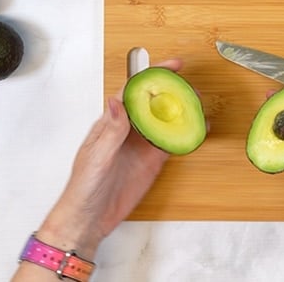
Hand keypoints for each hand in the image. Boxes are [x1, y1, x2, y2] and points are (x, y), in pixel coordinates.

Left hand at [25, 60, 178, 262]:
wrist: (90, 218)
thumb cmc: (84, 186)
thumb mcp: (97, 156)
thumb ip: (111, 130)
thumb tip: (116, 100)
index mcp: (112, 122)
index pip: (135, 90)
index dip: (153, 75)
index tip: (173, 66)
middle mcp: (129, 129)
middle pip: (154, 101)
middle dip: (173, 90)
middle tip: (192, 87)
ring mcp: (142, 144)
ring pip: (166, 119)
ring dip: (182, 110)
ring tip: (199, 104)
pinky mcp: (153, 160)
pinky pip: (173, 142)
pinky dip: (186, 134)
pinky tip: (198, 129)